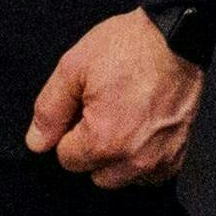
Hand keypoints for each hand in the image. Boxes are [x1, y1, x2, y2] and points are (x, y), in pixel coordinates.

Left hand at [29, 8, 202, 187]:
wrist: (176, 36)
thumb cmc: (127, 47)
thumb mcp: (73, 68)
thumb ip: (49, 110)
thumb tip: (37, 143)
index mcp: (103, 140)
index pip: (67, 159)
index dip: (68, 133)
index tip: (81, 110)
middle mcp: (133, 158)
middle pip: (95, 174)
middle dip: (91, 150)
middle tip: (101, 114)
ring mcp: (160, 159)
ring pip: (122, 178)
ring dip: (116, 160)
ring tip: (122, 122)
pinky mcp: (178, 154)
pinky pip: (151, 176)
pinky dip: (142, 161)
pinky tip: (141, 133)